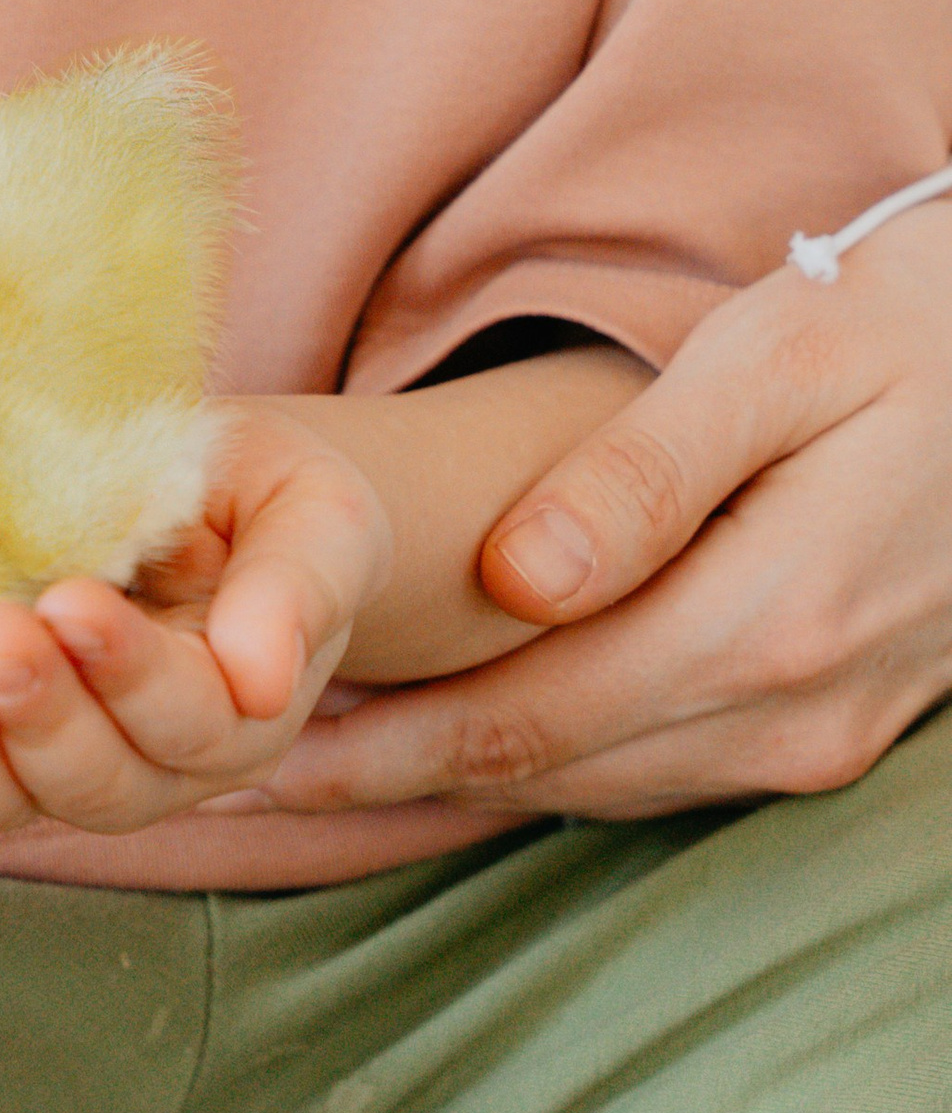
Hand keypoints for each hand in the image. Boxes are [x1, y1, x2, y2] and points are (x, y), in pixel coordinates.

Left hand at [0, 405, 389, 833]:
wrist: (192, 486)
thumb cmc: (261, 494)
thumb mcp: (312, 515)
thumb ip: (298, 589)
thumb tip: (264, 679)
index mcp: (243, 709)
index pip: (193, 718)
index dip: (131, 673)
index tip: (72, 604)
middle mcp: (156, 761)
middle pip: (100, 780)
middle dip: (37, 717)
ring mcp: (64, 761)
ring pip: (16, 800)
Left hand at [262, 195, 951, 820]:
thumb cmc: (901, 331)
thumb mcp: (774, 362)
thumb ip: (642, 478)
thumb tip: (512, 580)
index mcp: (767, 621)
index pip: (531, 720)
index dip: (384, 749)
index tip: (250, 747)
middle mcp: (795, 709)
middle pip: (552, 769)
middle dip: (390, 778)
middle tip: (229, 766)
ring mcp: (820, 732)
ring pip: (603, 781)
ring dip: (460, 777)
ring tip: (309, 754)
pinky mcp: (829, 722)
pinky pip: (659, 763)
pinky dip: (549, 755)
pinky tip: (460, 728)